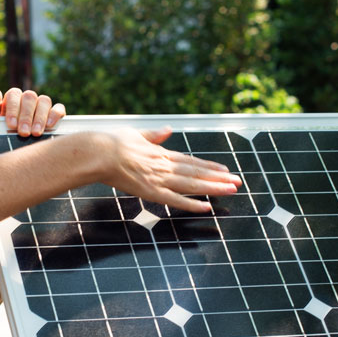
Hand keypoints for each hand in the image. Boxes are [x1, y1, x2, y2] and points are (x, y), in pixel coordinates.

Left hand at [0, 88, 64, 136]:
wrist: (14, 149)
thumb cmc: (2, 134)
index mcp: (13, 98)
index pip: (14, 94)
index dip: (13, 108)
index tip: (11, 125)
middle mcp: (28, 99)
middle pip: (30, 97)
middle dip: (26, 116)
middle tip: (23, 132)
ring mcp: (42, 105)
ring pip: (44, 101)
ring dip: (40, 117)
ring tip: (35, 133)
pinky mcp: (55, 113)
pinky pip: (59, 108)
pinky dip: (55, 115)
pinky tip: (50, 126)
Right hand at [93, 127, 240, 212]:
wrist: (98, 153)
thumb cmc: (111, 143)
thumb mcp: (136, 134)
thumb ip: (153, 135)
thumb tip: (167, 129)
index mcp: (160, 153)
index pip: (190, 161)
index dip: (209, 166)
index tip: (225, 169)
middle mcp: (164, 166)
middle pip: (197, 173)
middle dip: (219, 178)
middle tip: (238, 182)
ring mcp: (158, 179)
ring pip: (192, 185)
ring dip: (213, 188)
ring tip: (231, 190)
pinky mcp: (150, 192)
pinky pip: (175, 200)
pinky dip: (191, 204)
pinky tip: (206, 207)